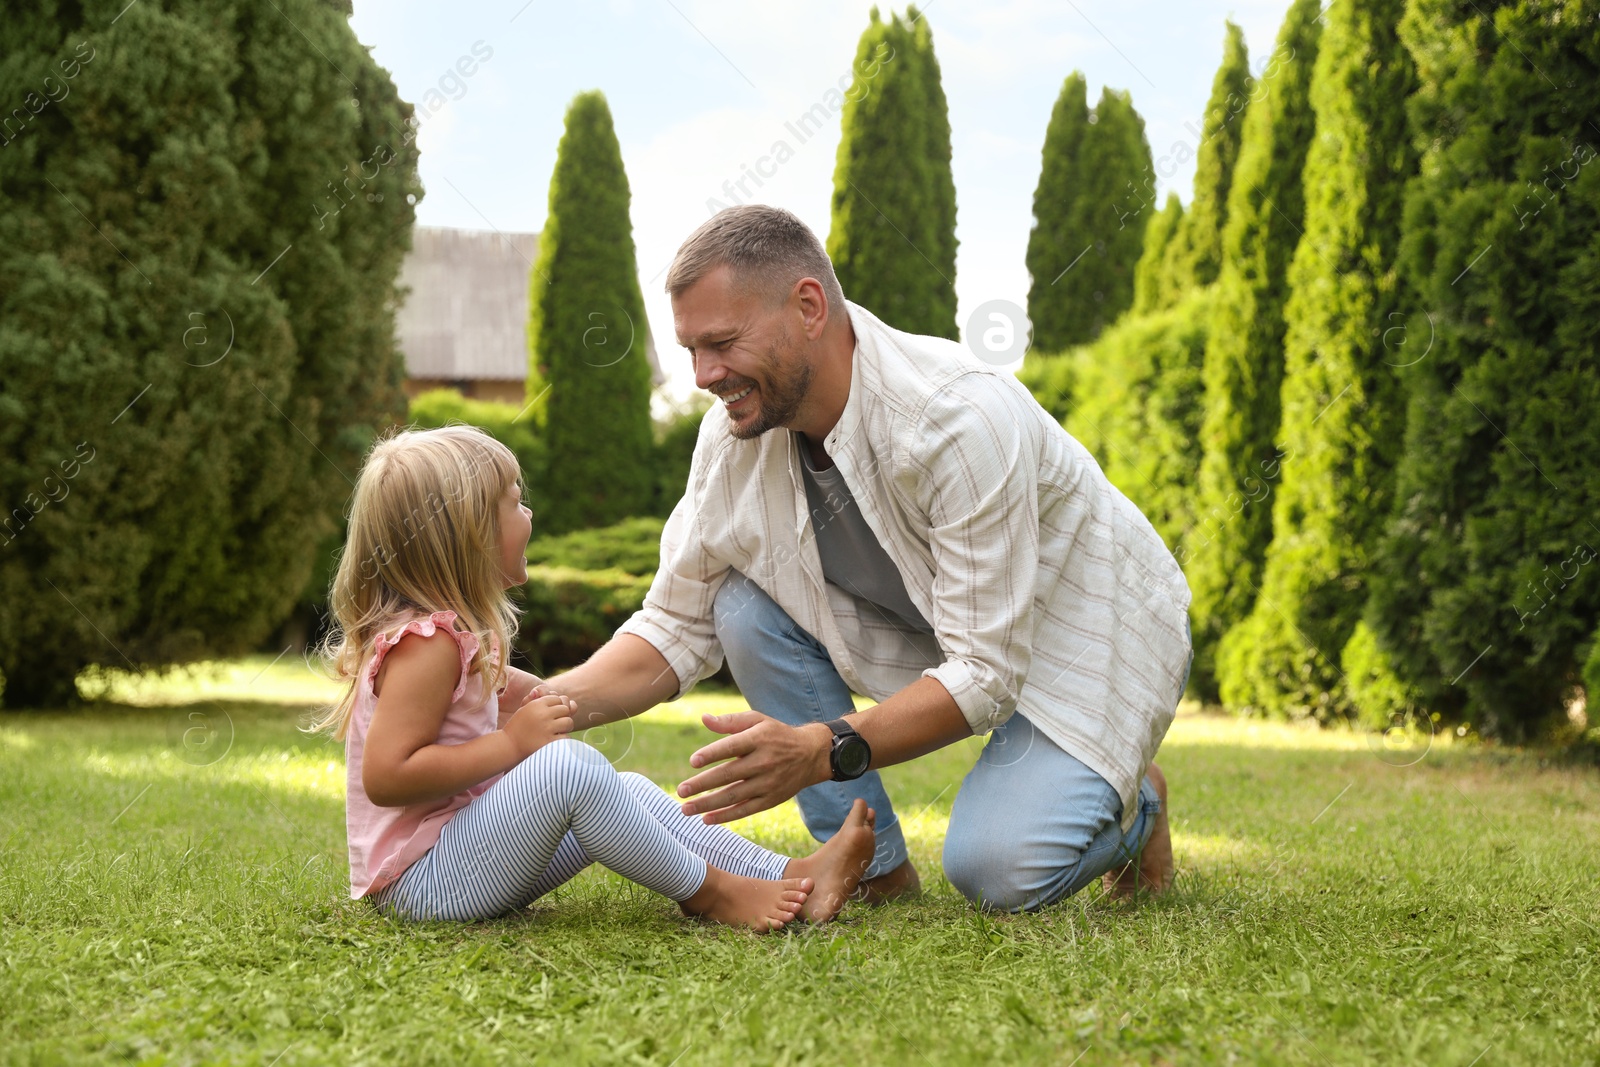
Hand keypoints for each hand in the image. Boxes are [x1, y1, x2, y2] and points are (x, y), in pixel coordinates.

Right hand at [503, 685, 574, 757]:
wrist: (508, 746)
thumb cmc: (519, 727)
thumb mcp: (526, 708)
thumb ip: (543, 701)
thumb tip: (564, 698)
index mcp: (536, 704)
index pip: (557, 699)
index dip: (556, 707)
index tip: (550, 715)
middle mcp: (542, 714)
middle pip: (565, 709)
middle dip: (562, 716)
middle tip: (555, 724)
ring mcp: (547, 728)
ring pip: (568, 722)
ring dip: (565, 727)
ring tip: (556, 732)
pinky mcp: (549, 742)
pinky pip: (566, 737)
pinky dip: (563, 740)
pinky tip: (555, 742)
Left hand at [677, 712, 831, 823]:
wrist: (811, 755)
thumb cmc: (776, 734)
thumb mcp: (757, 720)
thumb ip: (730, 721)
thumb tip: (704, 718)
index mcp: (759, 739)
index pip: (731, 747)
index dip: (711, 754)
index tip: (693, 762)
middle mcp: (764, 761)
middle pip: (729, 775)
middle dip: (702, 784)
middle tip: (681, 791)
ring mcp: (768, 783)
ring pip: (733, 796)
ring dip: (707, 804)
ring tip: (685, 809)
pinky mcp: (770, 800)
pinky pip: (745, 810)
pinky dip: (725, 816)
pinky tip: (706, 819)